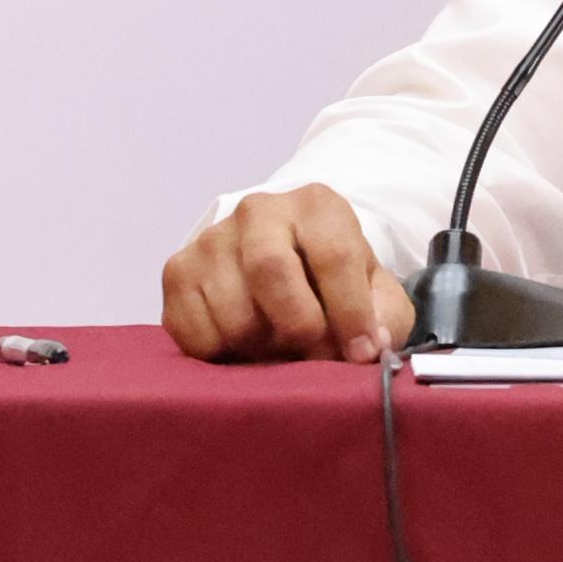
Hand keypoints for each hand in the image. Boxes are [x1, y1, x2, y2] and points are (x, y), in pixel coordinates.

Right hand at [162, 185, 415, 364]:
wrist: (282, 266)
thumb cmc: (334, 284)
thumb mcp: (376, 294)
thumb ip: (385, 317)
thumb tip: (370, 344)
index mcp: (316, 206)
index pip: (333, 255)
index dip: (350, 313)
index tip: (360, 353)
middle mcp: (258, 210)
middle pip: (270, 270)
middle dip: (298, 327)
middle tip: (312, 354)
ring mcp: (212, 239)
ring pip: (233, 314)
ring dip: (262, 349)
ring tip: (279, 345)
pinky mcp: (177, 271)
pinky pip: (196, 334)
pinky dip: (224, 355)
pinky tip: (243, 343)